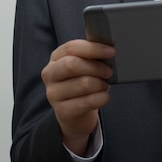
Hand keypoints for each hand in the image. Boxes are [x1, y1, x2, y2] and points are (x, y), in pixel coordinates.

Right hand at [41, 39, 114, 154]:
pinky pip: (88, 102)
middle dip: (97, 67)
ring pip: (83, 84)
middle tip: (109, 71)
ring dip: (101, 84)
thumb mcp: (83, 66)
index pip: (71, 48)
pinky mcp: (62, 111)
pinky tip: (104, 96)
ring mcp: (53, 94)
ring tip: (104, 85)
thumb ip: (91, 55)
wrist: (75, 113)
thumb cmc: (82, 83)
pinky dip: (101, 98)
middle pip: (73, 64)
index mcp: (55, 58)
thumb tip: (109, 48)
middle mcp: (50, 74)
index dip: (93, 48)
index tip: (111, 51)